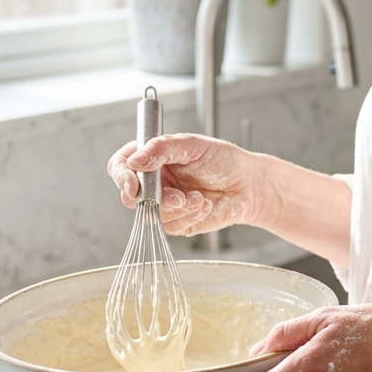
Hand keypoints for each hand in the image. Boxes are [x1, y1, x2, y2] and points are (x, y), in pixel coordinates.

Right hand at [107, 133, 263, 236]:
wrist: (249, 184)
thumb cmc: (223, 160)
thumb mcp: (193, 145)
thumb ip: (163, 148)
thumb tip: (135, 161)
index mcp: (152, 158)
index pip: (121, 166)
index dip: (122, 176)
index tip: (134, 185)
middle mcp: (154, 182)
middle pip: (130, 196)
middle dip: (152, 199)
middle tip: (178, 196)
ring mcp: (164, 204)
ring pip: (151, 214)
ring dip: (178, 207)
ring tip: (200, 197)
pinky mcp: (178, 222)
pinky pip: (171, 226)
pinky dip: (190, 216)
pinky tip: (205, 205)